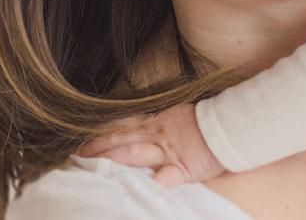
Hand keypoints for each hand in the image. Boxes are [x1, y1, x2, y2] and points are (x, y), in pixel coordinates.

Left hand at [76, 103, 225, 187]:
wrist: (230, 125)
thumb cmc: (207, 122)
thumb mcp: (178, 115)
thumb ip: (158, 122)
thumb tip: (138, 126)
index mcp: (156, 122)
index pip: (122, 126)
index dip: (101, 133)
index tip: (83, 140)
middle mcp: (157, 135)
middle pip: (120, 139)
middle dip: (97, 148)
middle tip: (75, 155)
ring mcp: (168, 151)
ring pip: (133, 154)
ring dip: (111, 162)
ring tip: (92, 169)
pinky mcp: (182, 167)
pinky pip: (165, 177)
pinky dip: (152, 183)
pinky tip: (138, 190)